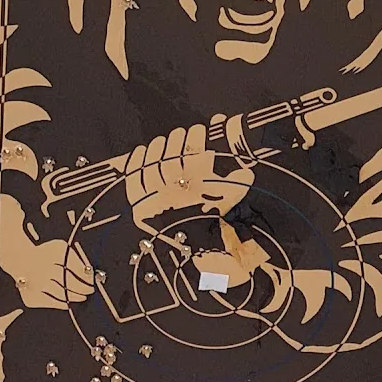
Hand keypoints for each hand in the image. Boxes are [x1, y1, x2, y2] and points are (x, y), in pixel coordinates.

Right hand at [16, 237, 94, 309]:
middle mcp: (43, 269)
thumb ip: (74, 257)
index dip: (86, 277)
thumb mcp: (60, 248)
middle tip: (89, 290)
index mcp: (53, 255)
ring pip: (62, 294)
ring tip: (82, 297)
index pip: (75, 268)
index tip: (91, 281)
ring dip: (75, 297)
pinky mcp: (31, 297)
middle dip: (83, 288)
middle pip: (69, 282)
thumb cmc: (43, 253)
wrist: (20, 259)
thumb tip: (88, 272)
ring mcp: (36, 285)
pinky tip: (68, 302)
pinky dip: (62, 304)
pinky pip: (51, 303)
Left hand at [124, 125, 253, 230]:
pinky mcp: (139, 202)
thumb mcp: (229, 203)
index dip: (196, 135)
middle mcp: (175, 184)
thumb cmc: (212, 223)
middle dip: (179, 138)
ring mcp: (154, 192)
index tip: (199, 129)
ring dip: (159, 146)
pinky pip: (134, 176)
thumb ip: (238, 184)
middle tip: (183, 134)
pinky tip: (141, 150)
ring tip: (164, 141)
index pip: (195, 149)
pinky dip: (136, 161)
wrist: (191, 252)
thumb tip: (247, 172)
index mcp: (197, 182)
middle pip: (173, 152)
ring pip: (153, 160)